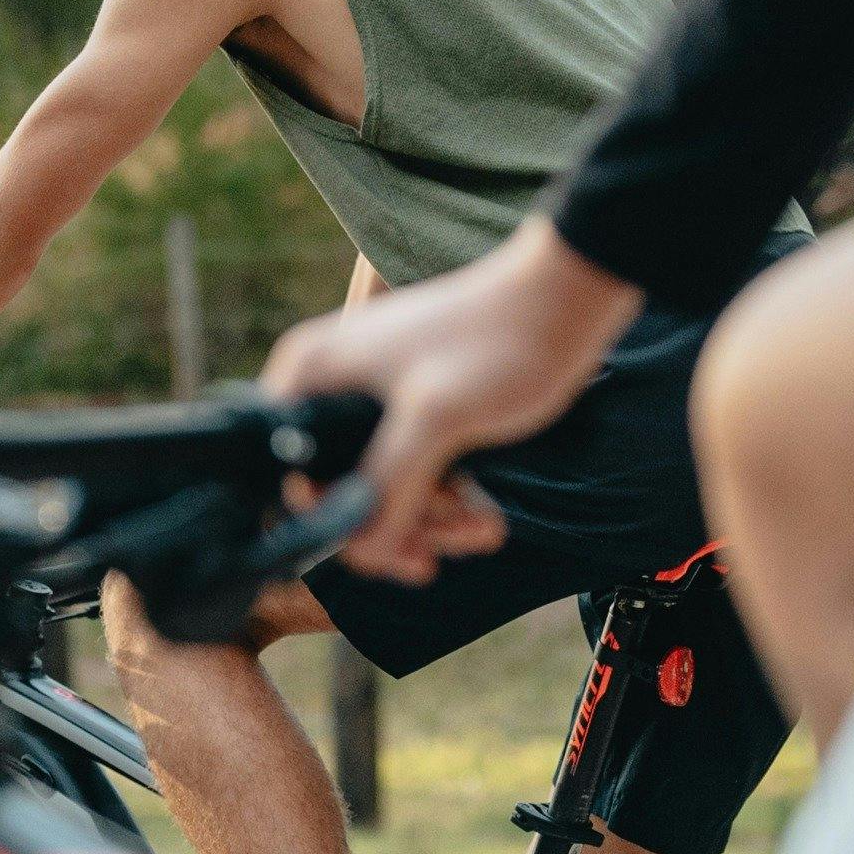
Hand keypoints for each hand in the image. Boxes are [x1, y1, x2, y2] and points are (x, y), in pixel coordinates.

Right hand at [260, 219, 644, 583]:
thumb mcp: (432, 422)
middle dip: (398, 527)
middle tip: (444, 547)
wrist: (563, 299)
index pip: (289, 475)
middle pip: (340, 491)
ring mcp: (374, 402)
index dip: (330, 521)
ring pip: (385, 491)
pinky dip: (448, 504)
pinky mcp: (415, 413)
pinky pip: (415, 475)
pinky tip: (485, 519)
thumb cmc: (493, 342)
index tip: (385, 545)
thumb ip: (386, 488)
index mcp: (313, 376)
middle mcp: (332, 388)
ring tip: (481, 527)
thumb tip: (359, 553)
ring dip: (433, 522)